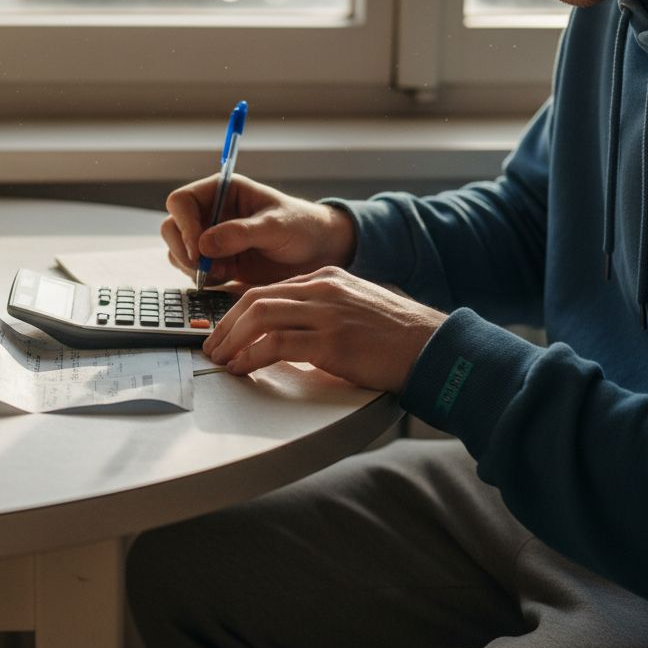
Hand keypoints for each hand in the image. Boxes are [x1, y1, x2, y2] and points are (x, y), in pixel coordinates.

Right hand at [161, 175, 355, 285]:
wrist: (318, 252)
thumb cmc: (301, 227)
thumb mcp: (275, 226)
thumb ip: (241, 233)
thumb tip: (203, 244)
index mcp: (222, 192)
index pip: (182, 201)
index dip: (184, 224)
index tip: (199, 248)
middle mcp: (211, 213)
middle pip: (172, 228)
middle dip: (183, 250)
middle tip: (205, 267)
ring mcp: (211, 239)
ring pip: (178, 252)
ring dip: (193, 267)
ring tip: (224, 272)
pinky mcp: (217, 262)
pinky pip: (194, 272)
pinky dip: (204, 279)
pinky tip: (228, 277)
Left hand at [202, 267, 446, 392]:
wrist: (434, 347)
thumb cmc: (400, 337)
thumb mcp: (358, 308)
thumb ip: (326, 312)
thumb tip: (294, 335)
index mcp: (328, 278)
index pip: (271, 288)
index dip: (241, 310)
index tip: (227, 329)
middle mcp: (323, 290)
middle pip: (255, 298)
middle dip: (226, 323)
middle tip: (213, 345)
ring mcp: (326, 313)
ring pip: (258, 315)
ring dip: (232, 340)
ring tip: (220, 359)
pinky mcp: (330, 341)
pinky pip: (274, 344)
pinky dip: (250, 357)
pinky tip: (242, 368)